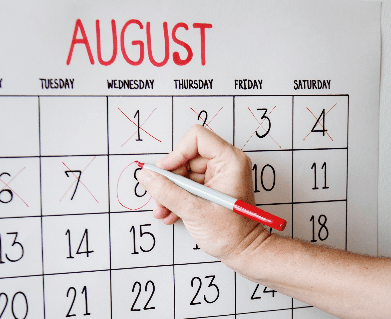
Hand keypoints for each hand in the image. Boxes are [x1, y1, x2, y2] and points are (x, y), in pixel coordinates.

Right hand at [136, 124, 268, 261]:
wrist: (244, 253)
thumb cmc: (231, 234)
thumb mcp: (194, 211)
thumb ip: (167, 192)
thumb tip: (146, 176)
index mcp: (230, 161)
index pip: (197, 138)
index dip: (177, 153)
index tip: (166, 173)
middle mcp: (225, 163)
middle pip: (186, 156)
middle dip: (169, 179)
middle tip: (160, 198)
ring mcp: (218, 175)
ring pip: (183, 172)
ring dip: (169, 191)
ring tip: (163, 210)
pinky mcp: (211, 187)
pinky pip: (187, 184)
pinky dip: (176, 197)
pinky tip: (170, 213)